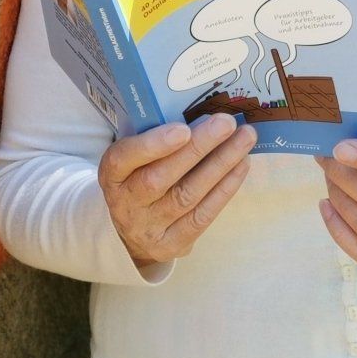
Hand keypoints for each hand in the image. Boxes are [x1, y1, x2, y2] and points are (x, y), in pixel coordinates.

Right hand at [98, 115, 256, 268]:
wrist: (133, 231)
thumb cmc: (140, 178)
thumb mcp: (135, 158)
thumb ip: (155, 138)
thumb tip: (201, 114)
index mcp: (112, 175)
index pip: (123, 159)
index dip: (152, 145)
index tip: (182, 128)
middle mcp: (126, 203)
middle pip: (160, 178)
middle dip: (198, 148)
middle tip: (226, 123)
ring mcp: (148, 227)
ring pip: (187, 195)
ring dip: (220, 164)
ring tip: (244, 139)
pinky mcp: (173, 243)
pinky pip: (203, 215)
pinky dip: (225, 188)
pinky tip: (241, 165)